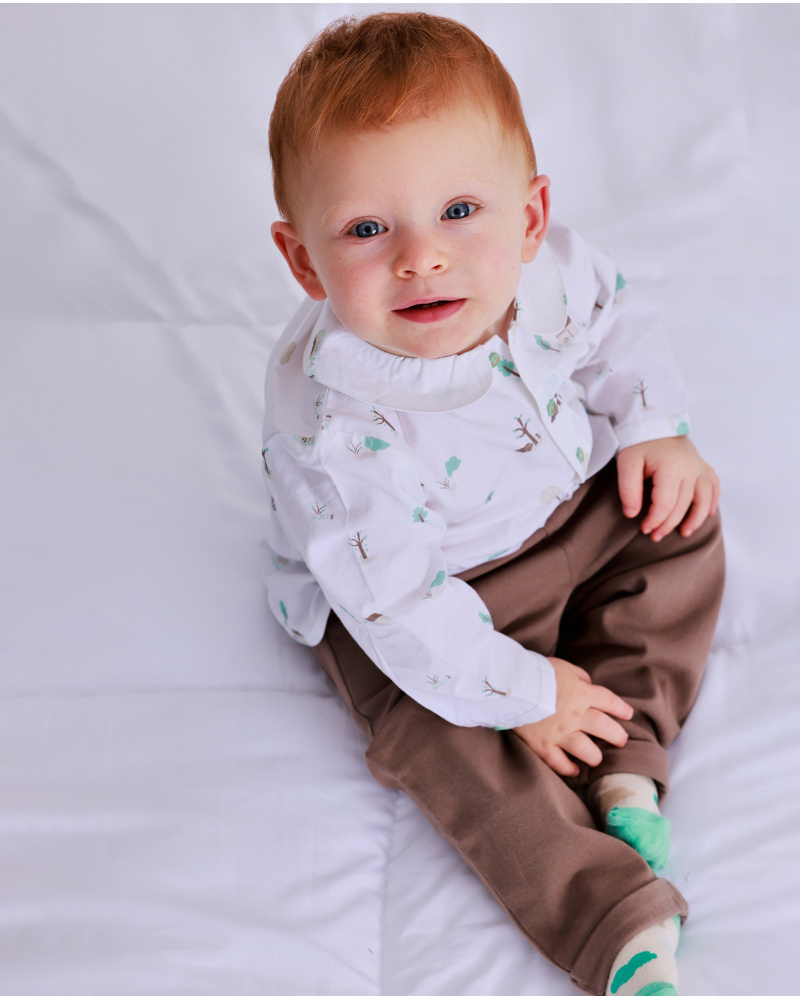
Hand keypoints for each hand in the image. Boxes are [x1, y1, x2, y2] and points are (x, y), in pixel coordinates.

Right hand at [514, 658, 632, 776]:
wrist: (510, 684)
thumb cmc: (536, 671)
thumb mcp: (563, 666)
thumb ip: (579, 677)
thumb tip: (587, 685)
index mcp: (582, 694)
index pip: (610, 702)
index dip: (621, 709)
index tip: (628, 714)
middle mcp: (576, 716)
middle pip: (606, 729)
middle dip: (617, 736)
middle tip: (620, 740)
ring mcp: (560, 733)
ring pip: (588, 751)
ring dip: (595, 755)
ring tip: (596, 757)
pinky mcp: (543, 745)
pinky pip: (560, 763)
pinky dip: (569, 769)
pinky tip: (575, 770)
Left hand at [617, 437, 719, 541]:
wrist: (652, 421)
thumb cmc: (638, 442)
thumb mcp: (626, 463)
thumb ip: (628, 489)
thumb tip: (632, 514)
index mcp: (671, 468)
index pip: (666, 504)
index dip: (655, 520)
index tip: (645, 529)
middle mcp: (690, 468)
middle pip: (683, 505)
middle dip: (669, 524)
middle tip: (655, 536)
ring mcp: (699, 466)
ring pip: (704, 499)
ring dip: (696, 519)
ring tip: (685, 533)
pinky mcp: (703, 465)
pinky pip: (714, 485)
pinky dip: (713, 500)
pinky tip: (708, 513)